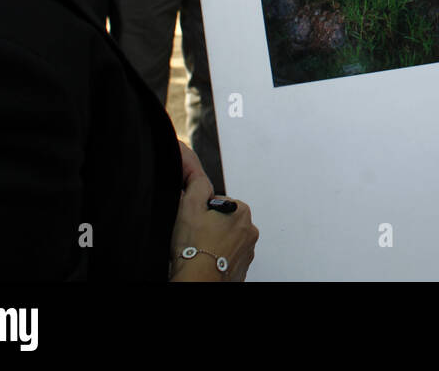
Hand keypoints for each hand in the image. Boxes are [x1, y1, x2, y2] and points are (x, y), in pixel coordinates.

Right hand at [169, 141, 257, 281]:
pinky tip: (205, 261)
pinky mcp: (242, 269)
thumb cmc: (193, 247)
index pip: (218, 205)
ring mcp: (247, 251)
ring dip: (214, 244)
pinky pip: (227, 258)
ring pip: (225, 241)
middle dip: (209, 228)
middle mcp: (250, 231)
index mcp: (241, 211)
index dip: (201, 213)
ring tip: (199, 251)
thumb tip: (189, 157)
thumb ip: (194, 180)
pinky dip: (218, 259)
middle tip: (194, 238)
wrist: (197, 281)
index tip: (194, 223)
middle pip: (223, 223)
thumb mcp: (189, 205)